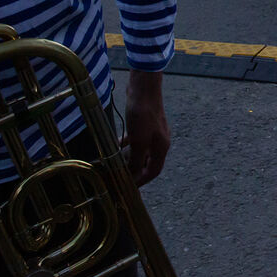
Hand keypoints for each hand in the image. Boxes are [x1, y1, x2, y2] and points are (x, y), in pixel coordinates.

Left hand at [122, 69, 169, 186]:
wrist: (144, 88)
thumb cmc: (143, 114)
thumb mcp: (138, 141)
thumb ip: (136, 160)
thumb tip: (132, 176)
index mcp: (161, 147)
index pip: (153, 171)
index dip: (141, 181)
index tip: (128, 188)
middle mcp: (159, 141)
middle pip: (147, 162)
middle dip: (133, 169)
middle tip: (118, 174)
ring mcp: (152, 132)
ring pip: (140, 151)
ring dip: (129, 157)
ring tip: (115, 161)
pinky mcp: (144, 123)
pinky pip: (136, 140)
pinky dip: (127, 145)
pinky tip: (117, 144)